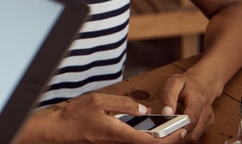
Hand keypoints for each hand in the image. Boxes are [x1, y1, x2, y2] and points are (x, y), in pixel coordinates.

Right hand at [20, 93, 186, 143]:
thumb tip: (143, 109)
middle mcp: (120, 141)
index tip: (181, 131)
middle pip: (149, 143)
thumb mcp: (100, 101)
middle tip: (179, 126)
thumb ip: (123, 104)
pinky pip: (132, 139)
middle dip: (167, 137)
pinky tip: (145, 122)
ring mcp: (116, 143)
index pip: (152, 141)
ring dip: (155, 135)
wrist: (59, 130)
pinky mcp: (112, 141)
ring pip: (141, 142)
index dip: (170, 138)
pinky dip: (143, 133)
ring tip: (166, 123)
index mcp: (120, 133)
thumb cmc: (76, 116)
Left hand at [161, 71, 217, 142]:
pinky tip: (178, 127)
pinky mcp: (206, 126)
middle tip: (165, 130)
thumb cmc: (187, 83)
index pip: (191, 120)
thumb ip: (169, 97)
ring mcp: (207, 121)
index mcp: (198, 101)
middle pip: (193, 133)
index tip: (167, 129)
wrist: (203, 83)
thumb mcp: (174, 83)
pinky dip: (185, 134)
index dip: (179, 127)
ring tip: (170, 127)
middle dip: (178, 134)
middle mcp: (206, 113)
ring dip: (181, 136)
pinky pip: (195, 135)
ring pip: (194, 137)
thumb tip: (166, 113)